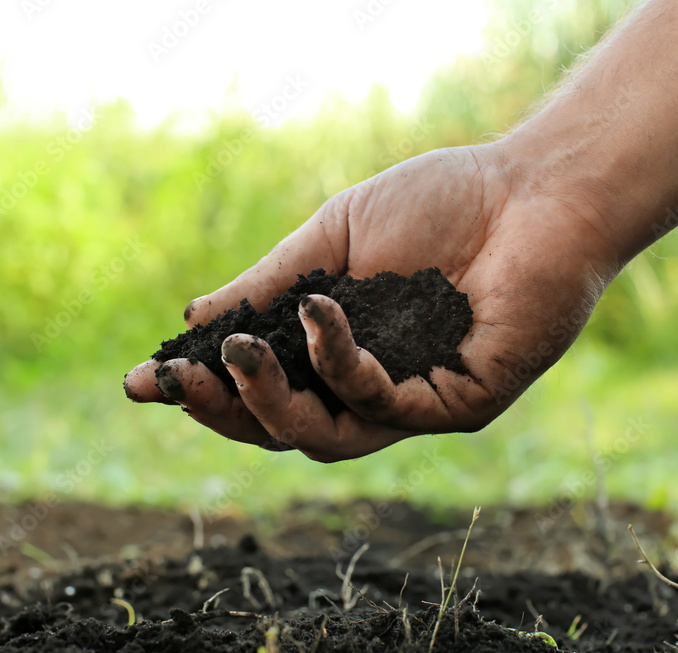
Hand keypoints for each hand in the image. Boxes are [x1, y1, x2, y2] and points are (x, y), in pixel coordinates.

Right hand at [125, 144, 619, 461]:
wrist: (533, 190)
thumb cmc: (440, 205)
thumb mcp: (333, 239)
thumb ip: (271, 283)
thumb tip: (193, 316)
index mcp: (336, 349)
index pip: (260, 386)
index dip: (203, 388)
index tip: (144, 381)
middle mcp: (369, 386)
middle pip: (282, 428)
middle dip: (224, 409)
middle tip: (181, 380)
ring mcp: (412, 402)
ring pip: (323, 438)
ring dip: (268, 403)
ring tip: (237, 356)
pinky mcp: (456, 405)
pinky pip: (381, 405)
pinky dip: (340, 361)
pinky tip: (321, 313)